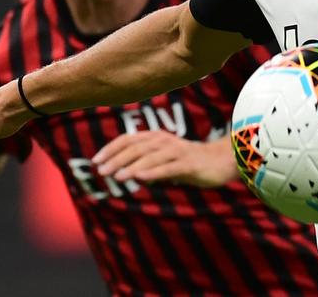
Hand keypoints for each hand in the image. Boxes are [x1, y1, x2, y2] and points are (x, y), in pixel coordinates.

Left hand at [92, 131, 237, 188]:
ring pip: (150, 157)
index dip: (111, 148)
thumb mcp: (163, 161)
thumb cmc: (188, 162)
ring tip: (116, 176)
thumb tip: (124, 173)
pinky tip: (141, 179)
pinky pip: (169, 168)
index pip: (128, 139)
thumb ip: (145, 164)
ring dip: (131, 166)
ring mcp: (177, 151)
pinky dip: (154, 172)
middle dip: (116, 159)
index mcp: (156, 138)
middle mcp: (164, 141)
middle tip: (101, 171)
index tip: (95, 160)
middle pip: (135, 148)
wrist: (221, 162)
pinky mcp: (189, 164)